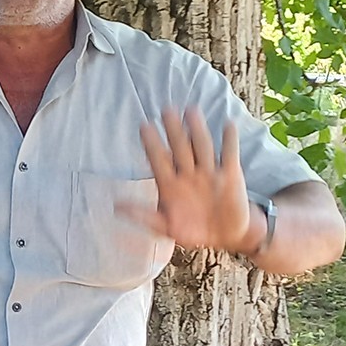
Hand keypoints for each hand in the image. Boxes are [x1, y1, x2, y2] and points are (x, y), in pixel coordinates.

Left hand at [128, 107, 259, 251]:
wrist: (226, 236)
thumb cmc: (192, 231)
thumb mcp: (164, 226)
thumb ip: (142, 215)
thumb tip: (116, 206)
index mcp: (170, 185)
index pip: (158, 160)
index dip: (152, 144)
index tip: (145, 126)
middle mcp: (188, 174)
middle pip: (179, 148)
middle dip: (173, 130)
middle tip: (166, 109)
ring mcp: (209, 173)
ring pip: (202, 147)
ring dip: (197, 130)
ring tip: (191, 111)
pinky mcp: (230, 176)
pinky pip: (229, 156)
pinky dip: (230, 142)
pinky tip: (228, 125)